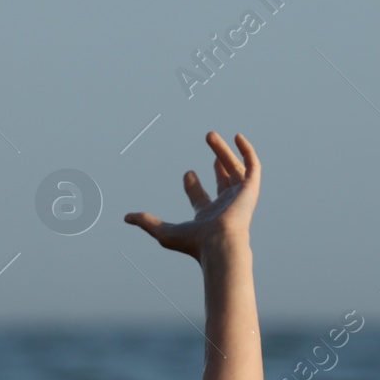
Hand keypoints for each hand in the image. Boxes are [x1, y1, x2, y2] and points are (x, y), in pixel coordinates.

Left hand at [125, 131, 259, 259]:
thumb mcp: (164, 232)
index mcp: (208, 216)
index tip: (187, 173)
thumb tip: (126, 217)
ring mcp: (240, 197)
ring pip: (234, 169)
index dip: (192, 185)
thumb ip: (147, 222)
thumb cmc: (195, 242)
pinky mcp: (251, 190)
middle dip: (215, 161)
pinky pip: (253, 167)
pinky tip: (238, 137)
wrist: (219, 244)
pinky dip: (247, 152)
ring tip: (210, 136)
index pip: (201, 198)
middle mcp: (226, 206)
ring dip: (224, 152)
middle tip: (206, 143)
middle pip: (222, 180)